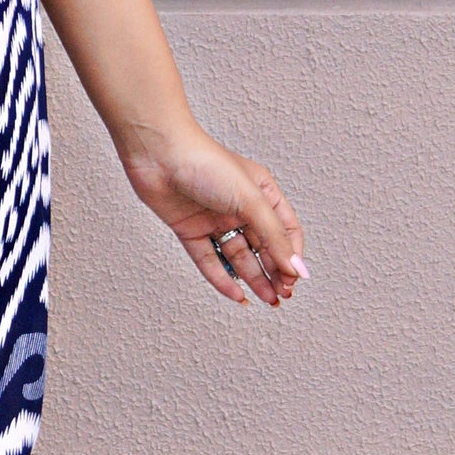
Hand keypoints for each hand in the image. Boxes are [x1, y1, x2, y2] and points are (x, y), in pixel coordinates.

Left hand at [115, 122, 307, 309]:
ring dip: (254, 279)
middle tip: (283, 296)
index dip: (292, 255)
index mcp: (261, 192)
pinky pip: (209, 260)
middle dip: (275, 272)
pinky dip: (222, 279)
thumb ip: (274, 237)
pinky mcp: (189, 230)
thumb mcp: (250, 201)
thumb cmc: (205, 163)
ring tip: (268, 300)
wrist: (158, 154)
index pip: (286, 230)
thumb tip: (296, 267)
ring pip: (238, 256)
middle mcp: (239, 206)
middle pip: (263, 246)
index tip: (295, 278)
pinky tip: (238, 295)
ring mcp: (213, 219)